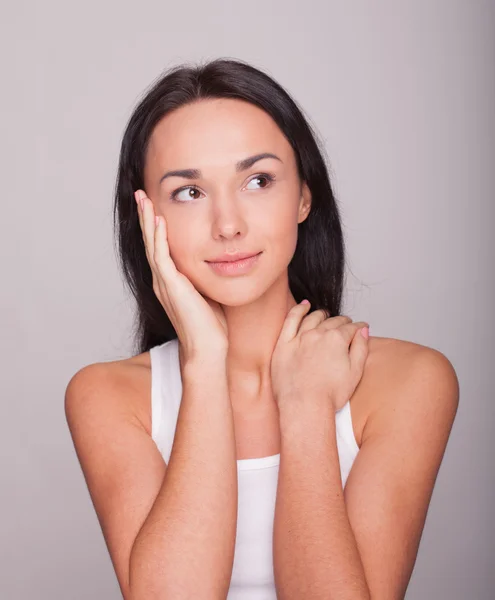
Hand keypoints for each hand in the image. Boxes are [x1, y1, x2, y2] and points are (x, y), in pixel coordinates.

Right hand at [135, 189, 228, 358]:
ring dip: (147, 221)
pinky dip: (159, 238)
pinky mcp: (171, 287)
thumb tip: (215, 263)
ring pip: (152, 245)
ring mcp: (165, 284)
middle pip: (149, 241)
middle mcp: (163, 281)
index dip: (154, 226)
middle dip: (145, 216)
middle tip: (140, 194)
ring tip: (143, 199)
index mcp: (170, 282)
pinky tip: (158, 221)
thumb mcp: (206, 294)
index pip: (158, 247)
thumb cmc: (210, 326)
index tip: (153, 206)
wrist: (207, 350)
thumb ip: (203, 278)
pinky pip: (162, 257)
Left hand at [270, 301, 369, 412]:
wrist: (304, 406)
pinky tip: (304, 306)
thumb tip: (363, 330)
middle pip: (333, 322)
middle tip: (346, 325)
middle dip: (343, 322)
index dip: (358, 327)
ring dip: (322, 315)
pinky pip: (291, 320)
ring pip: (313, 318)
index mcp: (337, 339)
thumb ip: (361, 348)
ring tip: (326, 316)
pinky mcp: (284, 344)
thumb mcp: (355, 372)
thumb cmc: (329, 395)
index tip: (361, 328)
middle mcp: (318, 334)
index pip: (351, 328)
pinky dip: (298, 310)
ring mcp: (299, 337)